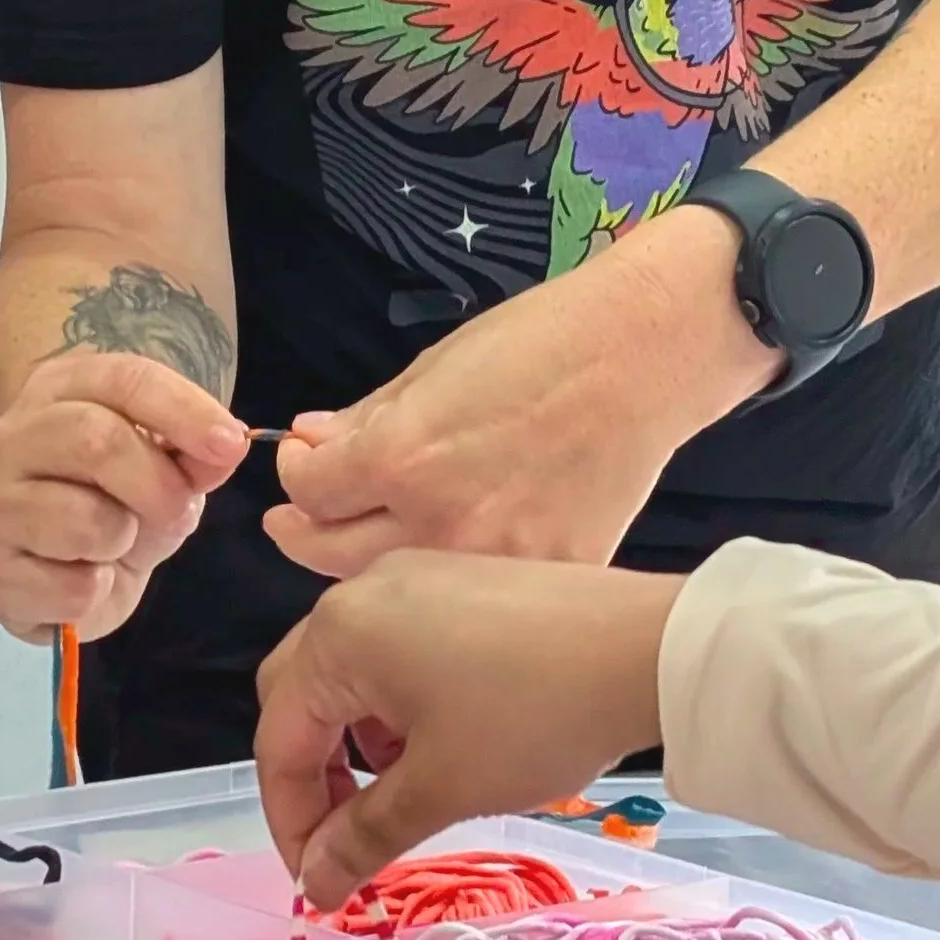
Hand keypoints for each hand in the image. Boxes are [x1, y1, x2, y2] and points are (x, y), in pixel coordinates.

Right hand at [0, 353, 250, 643]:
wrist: (64, 568)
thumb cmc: (117, 500)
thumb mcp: (168, 469)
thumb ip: (196, 454)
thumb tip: (225, 446)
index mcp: (59, 389)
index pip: (124, 380)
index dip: (184, 411)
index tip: (230, 445)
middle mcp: (10, 436)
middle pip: (95, 440)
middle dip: (157, 485)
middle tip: (179, 512)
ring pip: (81, 520)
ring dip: (122, 541)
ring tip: (114, 544)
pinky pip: (66, 587)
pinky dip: (94, 593)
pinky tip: (79, 580)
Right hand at [254, 551, 679, 909]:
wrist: (650, 647)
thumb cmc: (533, 716)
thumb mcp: (441, 788)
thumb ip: (364, 837)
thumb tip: (316, 884)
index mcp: (338, 636)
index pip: (278, 740)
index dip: (290, 822)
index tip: (319, 881)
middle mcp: (361, 593)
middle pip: (301, 695)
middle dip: (315, 776)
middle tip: (349, 839)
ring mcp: (414, 577)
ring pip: (352, 672)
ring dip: (358, 743)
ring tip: (406, 793)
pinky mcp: (460, 580)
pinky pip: (398, 647)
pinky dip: (399, 705)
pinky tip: (446, 741)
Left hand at [265, 207, 773, 579]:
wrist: (646, 355)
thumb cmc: (545, 343)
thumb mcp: (434, 366)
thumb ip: (364, 417)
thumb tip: (311, 441)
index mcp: (402, 458)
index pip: (306, 491)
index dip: (293, 472)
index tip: (302, 462)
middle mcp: (440, 522)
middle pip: (330, 556)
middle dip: (305, 529)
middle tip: (304, 515)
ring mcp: (497, 561)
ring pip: (400, 588)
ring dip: (372, 563)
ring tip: (374, 536)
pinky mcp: (548, 577)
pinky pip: (478, 596)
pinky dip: (458, 578)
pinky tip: (458, 547)